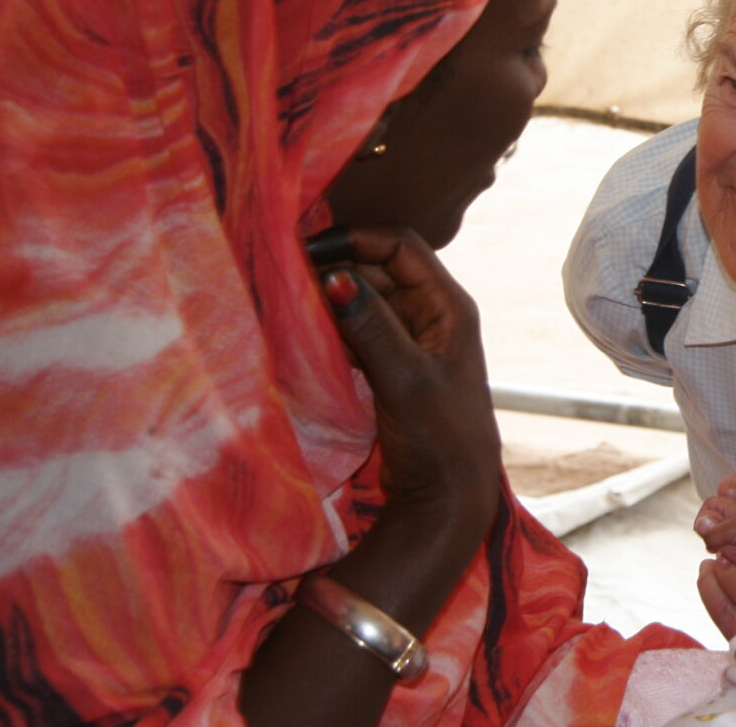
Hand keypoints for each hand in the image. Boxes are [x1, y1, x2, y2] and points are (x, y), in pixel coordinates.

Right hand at [305, 226, 501, 532]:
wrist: (448, 496)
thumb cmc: (438, 437)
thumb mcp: (403, 379)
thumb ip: (370, 326)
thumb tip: (334, 276)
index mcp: (449, 306)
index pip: (401, 246)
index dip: (356, 238)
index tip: (306, 250)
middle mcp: (434, 314)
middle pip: (380, 268)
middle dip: (337, 265)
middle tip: (286, 273)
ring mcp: (413, 338)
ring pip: (366, 298)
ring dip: (331, 295)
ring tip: (286, 297)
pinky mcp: (392, 363)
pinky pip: (359, 328)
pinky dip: (333, 324)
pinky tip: (301, 328)